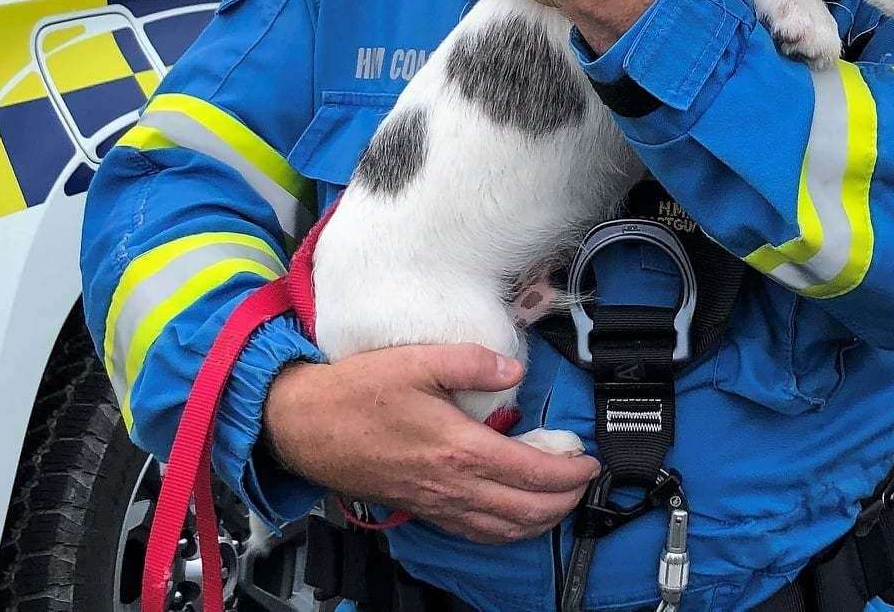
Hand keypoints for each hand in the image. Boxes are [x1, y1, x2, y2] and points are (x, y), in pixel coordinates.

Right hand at [261, 346, 597, 542]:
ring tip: (560, 503)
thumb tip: (514, 370)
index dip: (569, 471)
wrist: (304, 425)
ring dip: (539, 521)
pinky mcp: (420, 507)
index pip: (532, 472)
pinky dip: (504, 530)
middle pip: (526, 510)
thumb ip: (471, 361)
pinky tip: (512, 519)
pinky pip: (474, 532)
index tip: (589, 461)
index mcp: (458, 448)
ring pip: (502, 529)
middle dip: (564, 501)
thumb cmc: (356, 393)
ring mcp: (435, 502)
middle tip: (584, 482)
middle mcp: (451, 485)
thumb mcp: (417, 360)